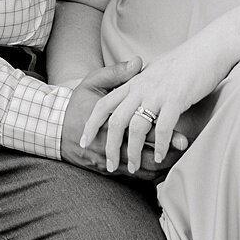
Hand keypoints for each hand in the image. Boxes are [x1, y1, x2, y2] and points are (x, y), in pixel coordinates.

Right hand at [60, 57, 182, 181]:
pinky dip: (147, 176)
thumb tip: (138, 62)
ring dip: (159, 169)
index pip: (141, 130)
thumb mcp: (92, 83)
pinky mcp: (105, 168)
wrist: (53, 129)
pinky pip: (130, 178)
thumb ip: (116, 73)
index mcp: (110, 120)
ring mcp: (107, 159)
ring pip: (139, 170)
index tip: (183, 138)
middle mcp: (110, 143)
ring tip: (177, 162)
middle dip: (166, 157)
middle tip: (185, 154)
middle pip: (144, 155)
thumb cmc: (77, 104)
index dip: (163, 136)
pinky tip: (161, 171)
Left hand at [80, 38, 231, 174]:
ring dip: (133, 152)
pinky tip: (160, 157)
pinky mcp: (177, 99)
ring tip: (132, 167)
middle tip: (110, 164)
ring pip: (136, 128)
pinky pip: (164, 128)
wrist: (208, 47)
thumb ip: (141, 80)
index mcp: (134, 81)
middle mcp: (141, 88)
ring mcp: (158, 94)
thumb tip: (132, 90)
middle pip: (116, 121)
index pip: (103, 104)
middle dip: (110, 147)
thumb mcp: (156, 68)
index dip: (92, 124)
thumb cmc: (186, 60)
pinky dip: (160, 146)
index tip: (85, 142)